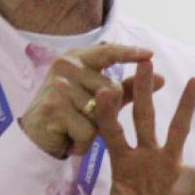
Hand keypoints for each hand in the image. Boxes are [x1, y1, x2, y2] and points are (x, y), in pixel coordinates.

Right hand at [18, 43, 160, 158]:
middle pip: (112, 90)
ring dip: (92, 129)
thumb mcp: (97, 98)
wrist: (34, 140)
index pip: (109, 52)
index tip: (150, 54)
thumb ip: (127, 88)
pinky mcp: (54, 108)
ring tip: (74, 127)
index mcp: (77, 58)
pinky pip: (88, 130)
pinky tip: (67, 138)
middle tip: (83, 117)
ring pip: (100, 113)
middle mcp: (66, 66)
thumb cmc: (69, 114)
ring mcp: (59, 86)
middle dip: (106, 112)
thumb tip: (160, 77)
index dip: (130, 53)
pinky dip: (82, 142)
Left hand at [97, 59, 194, 194]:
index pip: (112, 131)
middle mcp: (146, 155)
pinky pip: (186, 178)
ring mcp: (169, 164)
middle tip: (143, 63)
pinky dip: (178, 193)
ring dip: (185, 105)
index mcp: (122, 162)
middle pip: (144, 117)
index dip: (107, 112)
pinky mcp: (187, 179)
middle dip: (142, 90)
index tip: (102, 90)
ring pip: (177, 129)